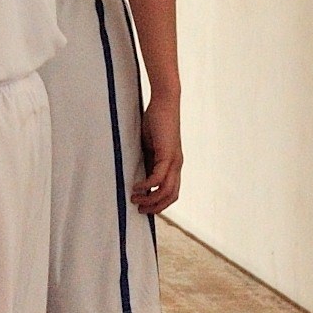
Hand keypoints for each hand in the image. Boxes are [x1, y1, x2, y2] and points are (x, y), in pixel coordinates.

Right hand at [134, 92, 183, 215]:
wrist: (164, 102)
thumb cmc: (155, 121)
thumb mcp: (149, 147)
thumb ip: (147, 161)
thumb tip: (138, 177)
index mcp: (173, 164)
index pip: (171, 192)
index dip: (160, 203)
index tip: (145, 207)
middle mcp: (177, 165)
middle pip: (172, 196)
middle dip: (156, 207)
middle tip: (140, 210)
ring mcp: (174, 160)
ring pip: (166, 190)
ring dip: (150, 200)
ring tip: (135, 200)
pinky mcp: (167, 154)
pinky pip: (158, 178)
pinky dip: (147, 186)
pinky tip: (136, 187)